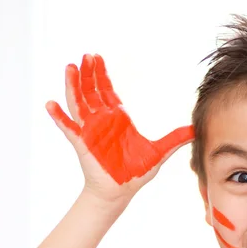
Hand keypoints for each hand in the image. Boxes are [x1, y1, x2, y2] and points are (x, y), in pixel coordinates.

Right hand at [46, 54, 193, 202]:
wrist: (121, 191)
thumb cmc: (136, 173)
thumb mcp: (159, 153)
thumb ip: (176, 139)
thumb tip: (195, 130)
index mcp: (118, 119)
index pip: (107, 91)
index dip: (101, 74)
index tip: (97, 57)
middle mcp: (102, 121)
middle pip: (91, 91)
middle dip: (88, 73)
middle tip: (86, 55)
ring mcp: (90, 131)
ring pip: (78, 103)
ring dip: (73, 86)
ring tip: (70, 68)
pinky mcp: (82, 143)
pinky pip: (68, 127)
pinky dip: (59, 116)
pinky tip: (50, 103)